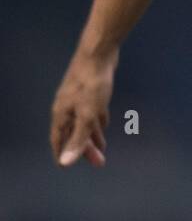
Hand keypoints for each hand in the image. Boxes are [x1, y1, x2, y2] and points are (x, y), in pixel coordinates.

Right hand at [50, 45, 117, 167]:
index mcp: (62, 114)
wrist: (98, 53)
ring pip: (84, 122)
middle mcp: (66, 107)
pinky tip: (104, 125)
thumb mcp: (87, 116)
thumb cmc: (92, 85)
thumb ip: (78, 138)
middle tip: (99, 162)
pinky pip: (91, 112)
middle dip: (85, 148)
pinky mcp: (89, 91)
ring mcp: (77, 98)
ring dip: (93, 136)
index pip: (58, 139)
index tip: (65, 167)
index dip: (62, 153)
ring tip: (103, 149)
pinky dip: (96, 121)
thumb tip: (65, 162)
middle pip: (73, 132)